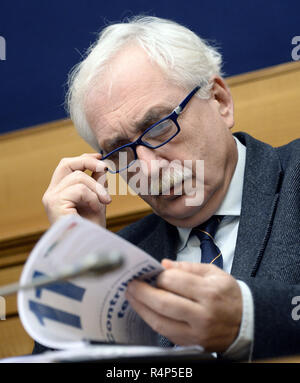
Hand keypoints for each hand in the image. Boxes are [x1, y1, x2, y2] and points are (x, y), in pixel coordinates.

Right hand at [42, 153, 109, 226]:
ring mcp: (51, 198)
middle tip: (105, 168)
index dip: (83, 159)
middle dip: (88, 162)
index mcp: (59, 193)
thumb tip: (101, 166)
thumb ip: (97, 184)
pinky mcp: (54, 203)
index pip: (67, 166)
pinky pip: (79, 189)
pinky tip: (95, 209)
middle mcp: (51, 194)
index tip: (100, 158)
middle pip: (66, 163)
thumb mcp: (97, 201)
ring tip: (102, 204)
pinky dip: (92, 198)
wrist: (87, 250)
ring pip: (78, 177)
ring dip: (96, 189)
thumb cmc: (91, 230)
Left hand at [126, 259, 241, 352]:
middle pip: (164, 303)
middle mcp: (202, 314)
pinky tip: (144, 309)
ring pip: (160, 322)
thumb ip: (188, 267)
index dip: (159, 276)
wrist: (245, 322)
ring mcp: (196, 333)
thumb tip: (164, 264)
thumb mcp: (214, 273)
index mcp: (209, 292)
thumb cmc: (228, 294)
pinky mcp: (190, 343)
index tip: (152, 272)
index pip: (175, 281)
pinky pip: (164, 333)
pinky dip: (151, 320)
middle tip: (131, 284)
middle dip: (142, 292)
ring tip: (131, 296)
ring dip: (141, 308)